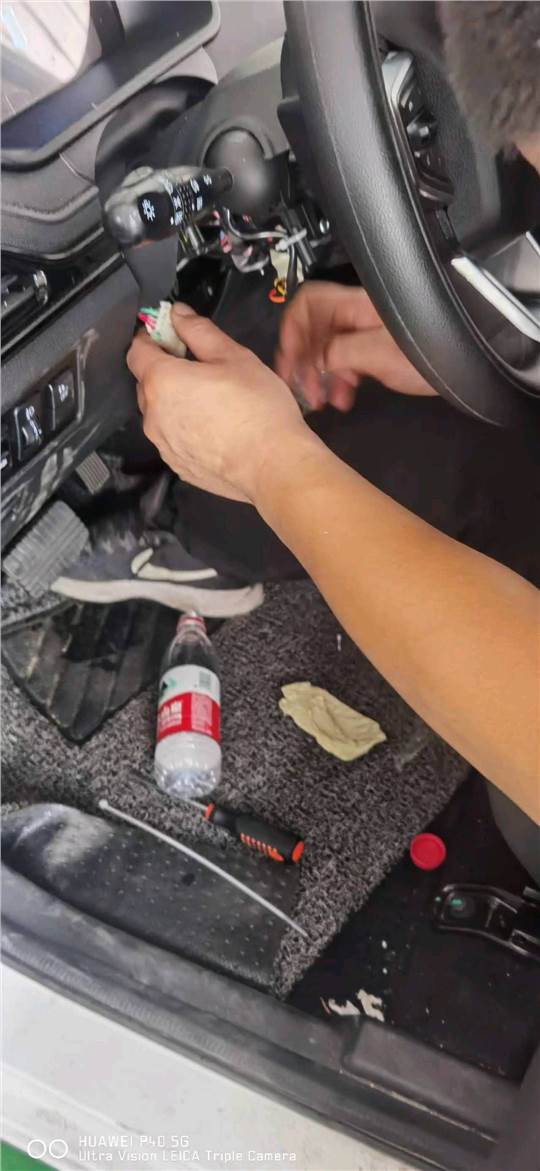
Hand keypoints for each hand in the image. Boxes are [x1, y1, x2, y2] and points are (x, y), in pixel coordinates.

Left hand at [127, 304, 310, 503]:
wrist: (273, 466)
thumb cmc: (257, 409)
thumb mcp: (233, 356)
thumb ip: (199, 331)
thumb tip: (178, 314)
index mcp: (162, 381)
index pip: (137, 351)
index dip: (150, 338)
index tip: (169, 334)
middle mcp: (153, 415)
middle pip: (146, 382)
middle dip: (164, 369)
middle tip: (197, 365)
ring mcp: (163, 444)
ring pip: (159, 413)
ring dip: (174, 401)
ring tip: (210, 399)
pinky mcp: (177, 465)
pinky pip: (172, 438)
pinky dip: (184, 428)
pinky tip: (213, 426)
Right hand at [276, 281, 436, 410]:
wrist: (464, 370)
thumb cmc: (432, 354)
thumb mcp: (377, 354)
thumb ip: (338, 353)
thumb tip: (313, 360)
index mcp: (358, 305)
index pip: (310, 302)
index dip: (293, 327)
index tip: (287, 356)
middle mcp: (359, 314)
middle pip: (315, 328)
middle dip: (303, 358)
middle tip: (299, 386)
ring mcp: (367, 333)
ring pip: (327, 348)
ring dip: (318, 374)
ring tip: (320, 399)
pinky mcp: (376, 352)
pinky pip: (344, 361)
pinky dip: (337, 380)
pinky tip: (341, 398)